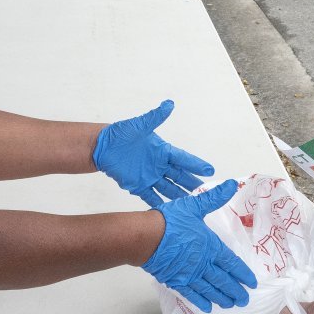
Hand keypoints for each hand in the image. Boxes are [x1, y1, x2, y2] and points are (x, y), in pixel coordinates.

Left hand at [93, 100, 213, 206]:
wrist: (103, 147)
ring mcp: (150, 177)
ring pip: (169, 188)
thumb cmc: (120, 134)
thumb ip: (155, 117)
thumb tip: (169, 104)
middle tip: (206, 192)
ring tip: (193, 204)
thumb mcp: (139, 125)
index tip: (210, 170)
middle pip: (180, 176)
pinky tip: (170, 210)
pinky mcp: (138, 186)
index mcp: (162, 151)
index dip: (196, 164)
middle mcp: (159, 165)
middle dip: (193, 183)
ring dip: (180, 196)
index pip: (183, 158)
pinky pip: (151, 196)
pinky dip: (160, 203)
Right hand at [143, 179, 256, 312]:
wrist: (146, 237)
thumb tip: (231, 185)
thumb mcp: (194, 206)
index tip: (251, 283)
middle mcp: (203, 263)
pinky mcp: (175, 280)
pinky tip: (207, 307)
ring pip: (209, 289)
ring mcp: (189, 274)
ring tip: (230, 305)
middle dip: (234, 290)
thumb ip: (213, 198)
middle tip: (244, 300)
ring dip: (221, 297)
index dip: (242, 273)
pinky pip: (191, 293)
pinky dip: (200, 301)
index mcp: (210, 246)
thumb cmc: (170, 221)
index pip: (231, 263)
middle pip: (223, 279)